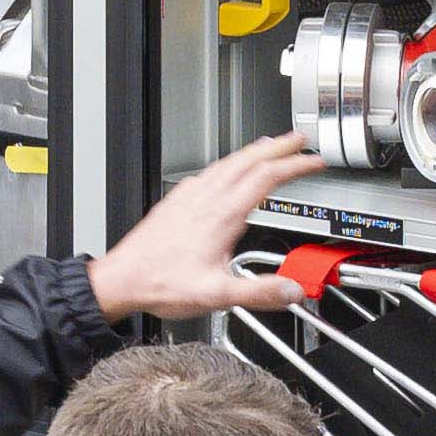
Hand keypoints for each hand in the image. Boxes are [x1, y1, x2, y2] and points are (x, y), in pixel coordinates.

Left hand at [85, 136, 326, 322]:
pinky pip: (207, 173)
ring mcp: (189, 198)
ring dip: (252, 151)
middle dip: (277, 147)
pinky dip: (227, 164)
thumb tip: (292, 290)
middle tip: (298, 139)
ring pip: (227, 163)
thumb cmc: (161, 284)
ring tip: (268, 145)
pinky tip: (224, 170)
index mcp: (222, 216)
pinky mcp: (175, 202)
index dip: (294, 165)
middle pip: (248, 161)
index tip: (313, 161)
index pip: (266, 178)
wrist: (122, 280)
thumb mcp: (216, 295)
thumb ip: (258, 292)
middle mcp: (205, 200)